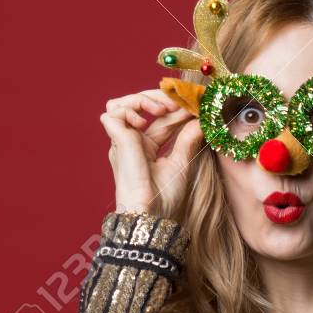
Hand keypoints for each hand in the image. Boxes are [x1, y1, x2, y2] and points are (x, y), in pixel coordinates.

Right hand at [100, 88, 203, 218]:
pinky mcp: (116, 142)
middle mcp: (132, 142)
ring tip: (162, 109)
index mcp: (146, 148)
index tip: (195, 104)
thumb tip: (199, 119)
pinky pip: (113, 113)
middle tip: (181, 102)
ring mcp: (122, 142)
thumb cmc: (164, 198)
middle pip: (141, 105)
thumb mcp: (181, 163)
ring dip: (143, 99)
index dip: (177, 108)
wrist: (152, 214)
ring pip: (121, 104)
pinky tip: (144, 122)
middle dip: (161, 97)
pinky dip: (129, 109)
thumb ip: (188, 140)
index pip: (161, 119)